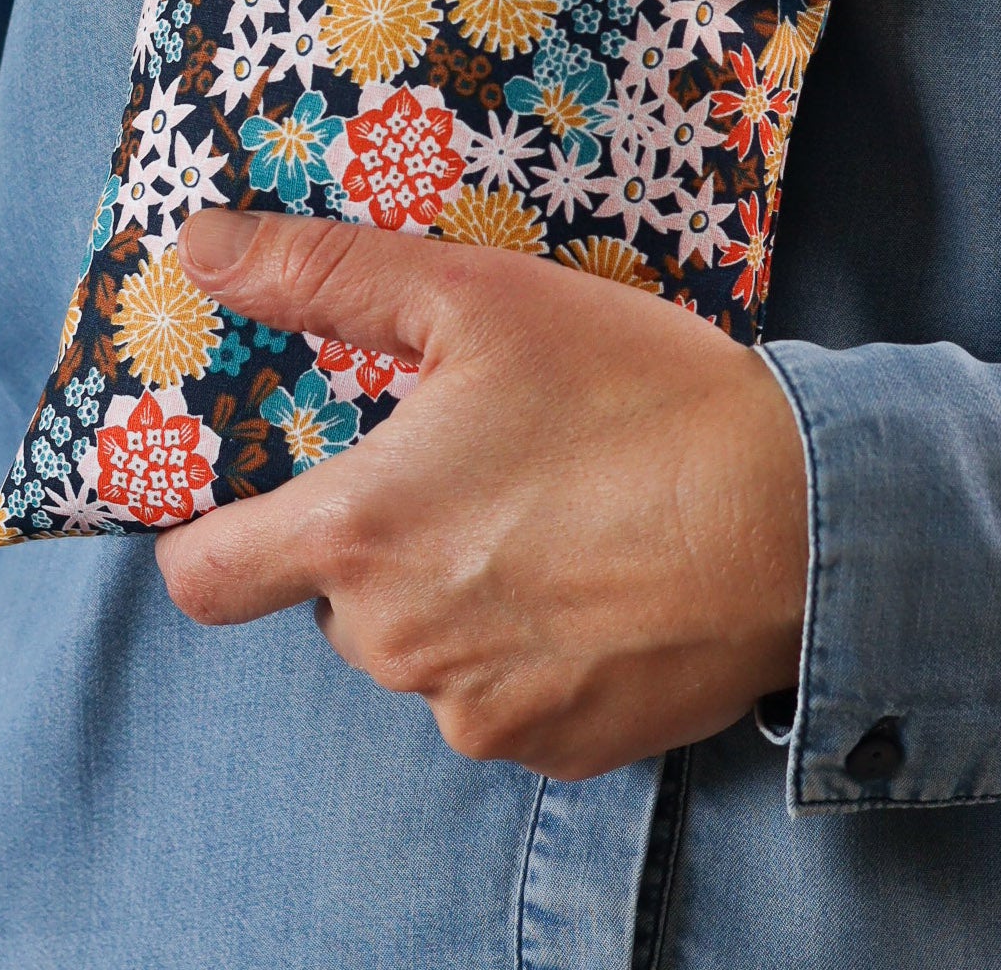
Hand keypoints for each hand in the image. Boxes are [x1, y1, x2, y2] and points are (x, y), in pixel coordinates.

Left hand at [155, 207, 807, 780]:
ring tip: (543, 513)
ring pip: (417, 650)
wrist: (799, 518)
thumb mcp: (474, 297)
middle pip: (327, 601)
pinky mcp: (558, 749)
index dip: (211, 536)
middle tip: (459, 466)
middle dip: (370, 541)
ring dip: (449, 594)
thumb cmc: (634, 396)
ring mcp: (479, 711)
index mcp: (360, 535)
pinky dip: (523, 648)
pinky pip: (498, 699)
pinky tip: (591, 576)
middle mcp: (399, 644)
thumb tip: (202, 251)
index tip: (258, 497)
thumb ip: (322, 274)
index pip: (202, 580)